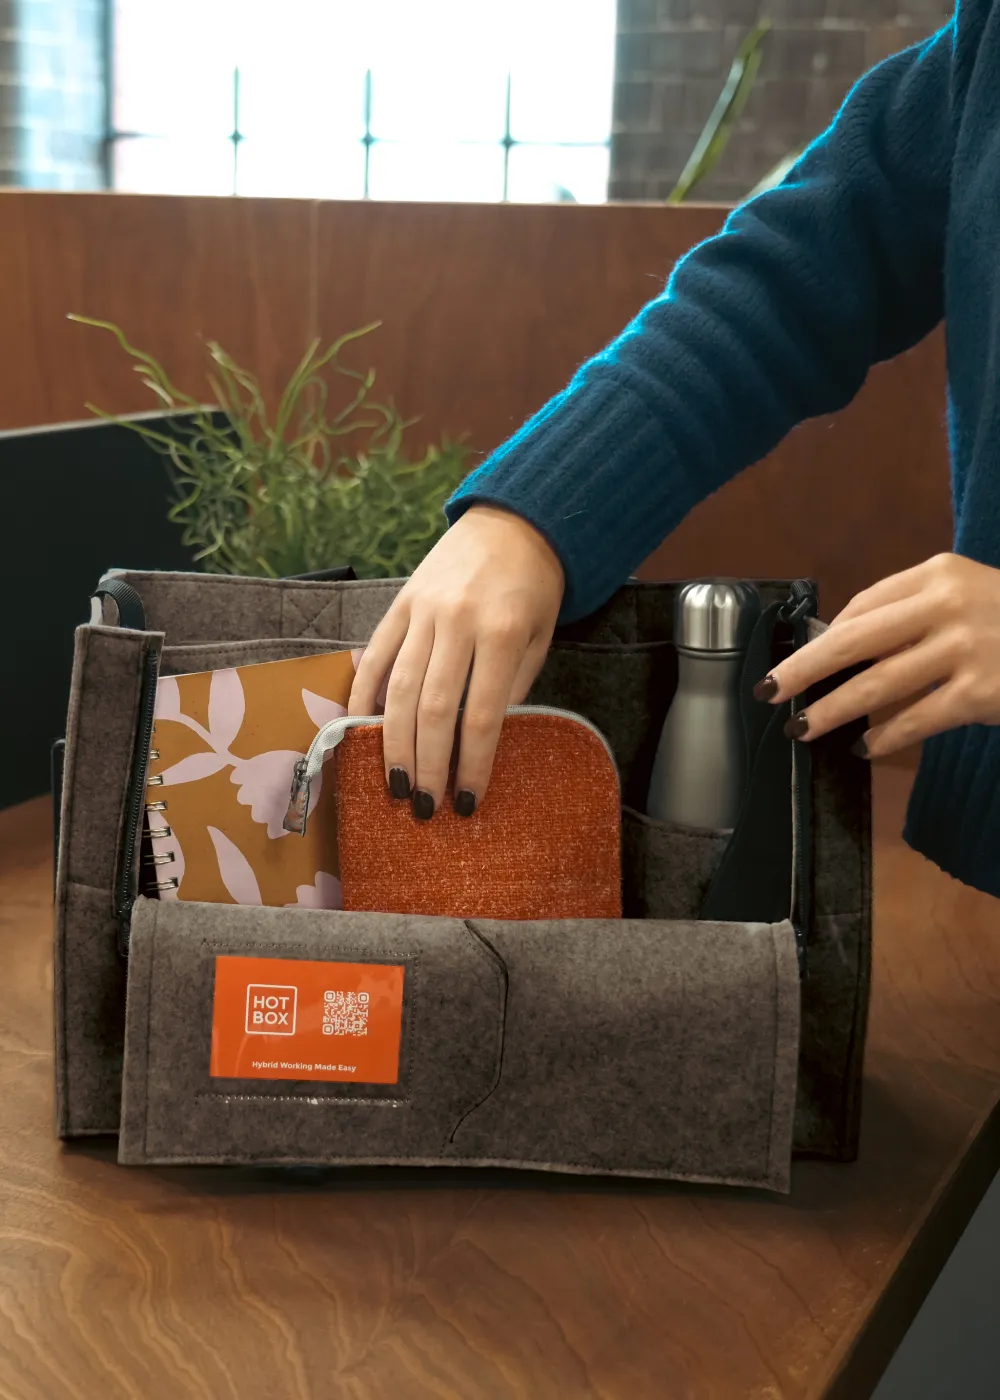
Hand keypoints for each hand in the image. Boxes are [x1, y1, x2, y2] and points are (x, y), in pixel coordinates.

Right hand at [348, 504, 564, 816]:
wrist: (513, 521)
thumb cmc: (535, 587)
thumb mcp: (541, 637)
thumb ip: (512, 685)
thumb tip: (480, 740)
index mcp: (503, 632)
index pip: (483, 715)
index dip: (473, 765)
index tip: (466, 802)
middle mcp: (457, 622)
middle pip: (434, 709)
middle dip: (428, 765)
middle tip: (425, 807)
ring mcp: (423, 611)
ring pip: (400, 689)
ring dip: (395, 744)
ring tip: (396, 785)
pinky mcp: (399, 603)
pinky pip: (375, 655)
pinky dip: (363, 695)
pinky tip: (362, 730)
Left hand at [753, 553, 999, 757]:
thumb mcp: (970, 595)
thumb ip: (915, 611)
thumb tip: (843, 645)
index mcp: (940, 573)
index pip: (865, 604)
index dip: (826, 636)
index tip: (801, 659)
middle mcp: (947, 604)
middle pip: (854, 639)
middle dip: (804, 669)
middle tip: (768, 691)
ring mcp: (965, 648)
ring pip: (876, 684)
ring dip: (833, 709)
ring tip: (804, 728)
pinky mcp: (981, 692)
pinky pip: (916, 719)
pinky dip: (885, 736)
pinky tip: (866, 747)